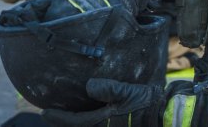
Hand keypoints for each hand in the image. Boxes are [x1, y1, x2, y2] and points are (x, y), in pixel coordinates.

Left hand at [42, 78, 163, 126]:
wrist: (163, 116)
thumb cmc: (145, 104)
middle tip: (50, 116)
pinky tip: (89, 117)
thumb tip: (89, 86)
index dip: (57, 118)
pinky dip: (87, 124)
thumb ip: (107, 88)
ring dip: (75, 125)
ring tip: (67, 118)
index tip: (44, 112)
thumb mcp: (127, 92)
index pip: (73, 122)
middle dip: (63, 124)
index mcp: (101, 124)